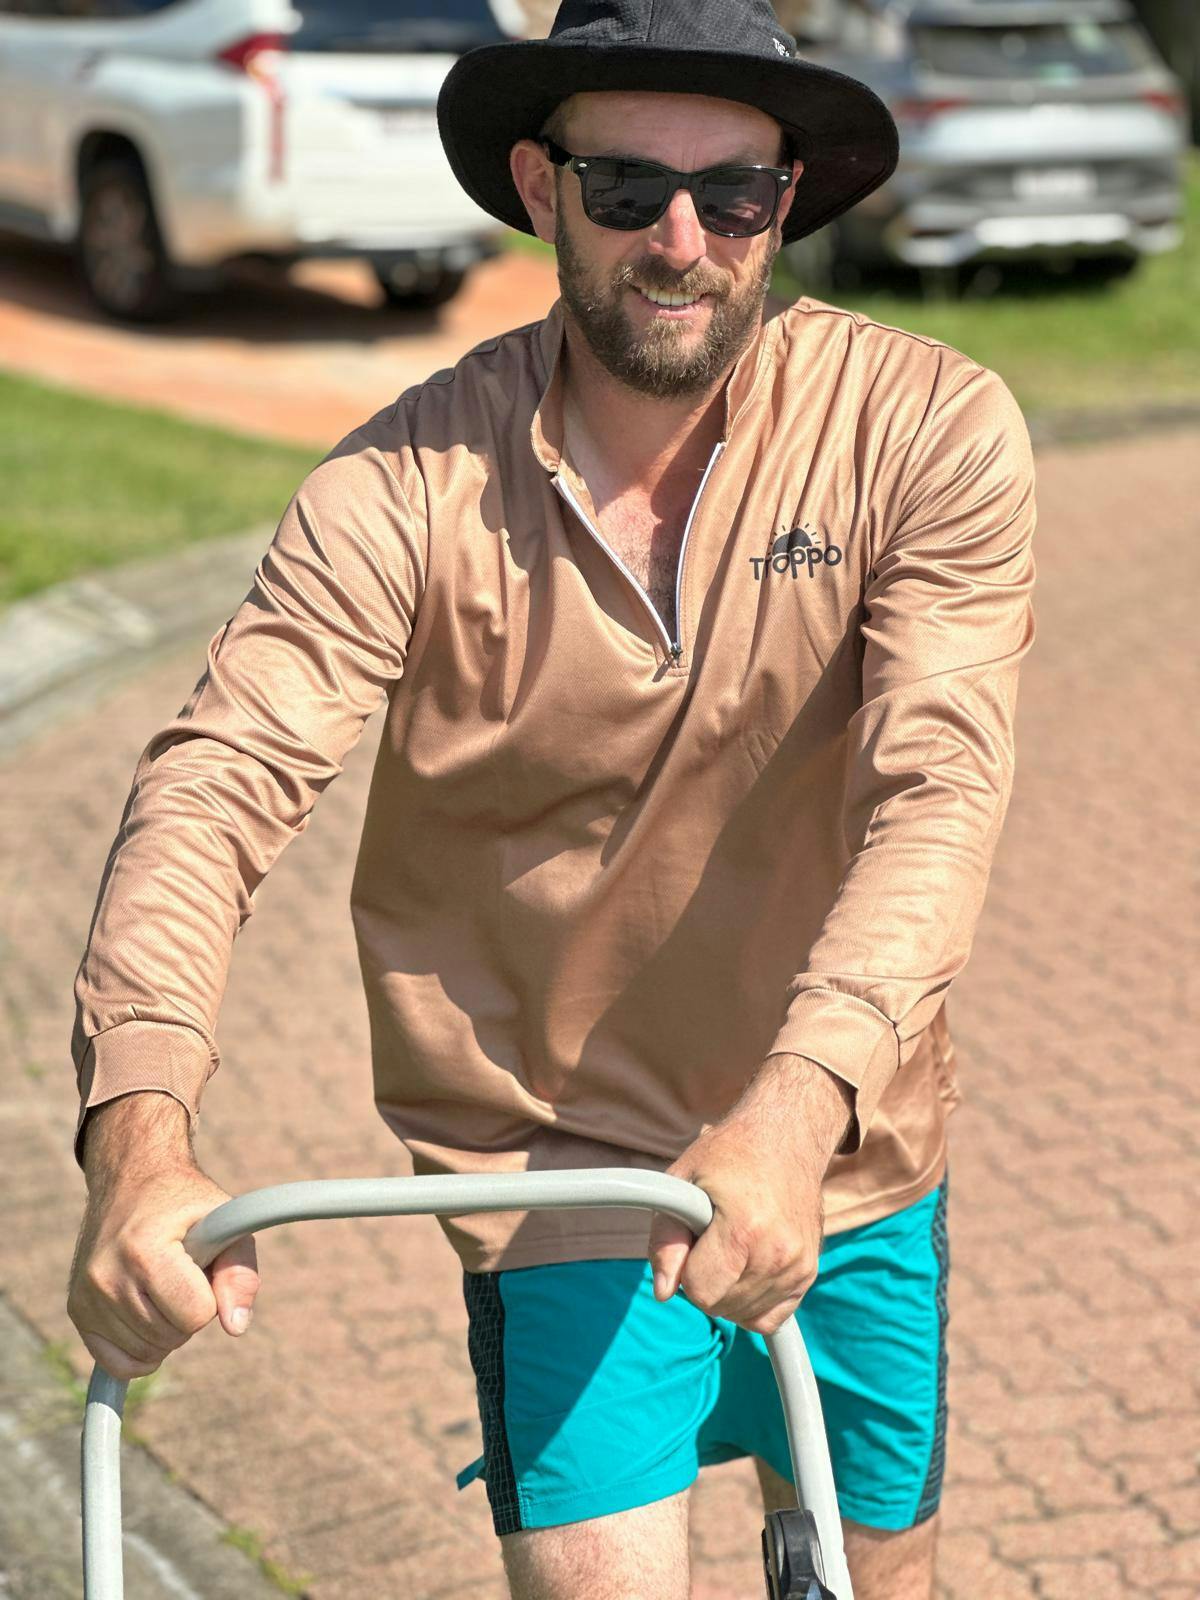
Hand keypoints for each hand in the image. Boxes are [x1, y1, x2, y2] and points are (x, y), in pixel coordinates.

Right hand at [68, 1098, 258, 1380]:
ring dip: (167, 1328)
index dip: (210, 1294)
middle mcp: (106, 1276)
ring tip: (163, 1283)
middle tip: (182, 1272)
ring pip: (147, 1353)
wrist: (131, 1179)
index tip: (202, 1266)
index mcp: (144, 1250)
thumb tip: (235, 1327)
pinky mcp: (77, 1310)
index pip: (195, 1315)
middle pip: (171, 1337)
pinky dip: (141, 1351)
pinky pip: (118, 1363)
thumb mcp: (225, 1222)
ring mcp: (86, 1296)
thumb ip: (240, 1272)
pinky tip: (149, 1316)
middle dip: (190, 1311)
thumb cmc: (185, 1204)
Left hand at [646, 1057, 851, 1335]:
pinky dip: (750, 1303)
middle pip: (720, 1306)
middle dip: (703, 1279)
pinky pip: (770, 1319)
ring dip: (726, 1289)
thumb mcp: (683, 1179)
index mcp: (744, 1230)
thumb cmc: (729, 1154)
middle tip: (711, 1236)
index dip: (685, 1269)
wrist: (787, 1137)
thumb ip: (666, 1238)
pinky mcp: (809, 1273)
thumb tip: (662, 1291)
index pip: (700, 1291)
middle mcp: (777, 1254)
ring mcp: (798, 1266)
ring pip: (742, 1314)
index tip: (692, 1238)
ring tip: (730, 1244)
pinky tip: (744, 1269)